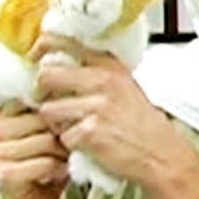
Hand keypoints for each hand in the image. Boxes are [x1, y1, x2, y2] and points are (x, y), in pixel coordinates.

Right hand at [0, 107, 67, 198]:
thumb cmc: (50, 163)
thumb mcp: (55, 131)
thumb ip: (58, 110)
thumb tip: (78, 91)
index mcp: (6, 112)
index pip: (39, 98)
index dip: (62, 110)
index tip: (71, 123)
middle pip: (45, 118)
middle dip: (66, 133)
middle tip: (70, 147)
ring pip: (47, 141)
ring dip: (65, 153)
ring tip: (65, 160)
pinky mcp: (6, 173)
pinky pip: (46, 163)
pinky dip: (60, 170)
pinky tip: (59, 173)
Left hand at [30, 34, 198, 198]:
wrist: (162, 155)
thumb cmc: (143, 126)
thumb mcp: (125, 87)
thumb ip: (96, 73)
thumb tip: (59, 65)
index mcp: (109, 67)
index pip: (62, 43)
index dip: (43, 48)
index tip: (36, 55)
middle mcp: (102, 82)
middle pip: (46, 77)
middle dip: (43, 93)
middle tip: (52, 103)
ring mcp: (96, 107)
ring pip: (48, 111)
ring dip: (56, 124)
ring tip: (74, 129)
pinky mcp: (90, 133)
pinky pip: (62, 137)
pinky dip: (70, 146)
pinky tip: (86, 146)